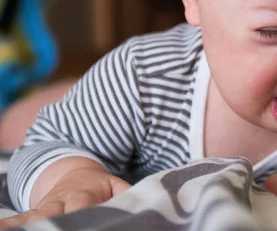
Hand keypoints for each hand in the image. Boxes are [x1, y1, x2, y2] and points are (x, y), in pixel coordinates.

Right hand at [0, 167, 129, 228]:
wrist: (74, 173)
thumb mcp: (116, 186)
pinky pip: (19, 219)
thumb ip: (127, 195)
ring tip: (14, 230)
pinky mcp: (34, 213)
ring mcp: (46, 207)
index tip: (86, 225)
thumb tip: (143, 204)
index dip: (83, 216)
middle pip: (55, 215)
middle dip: (54, 225)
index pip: (83, 207)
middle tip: (53, 229)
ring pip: (34, 217)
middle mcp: (62, 201)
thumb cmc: (101, 187)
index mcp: (85, 194)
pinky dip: (9, 224)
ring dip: (26, 225)